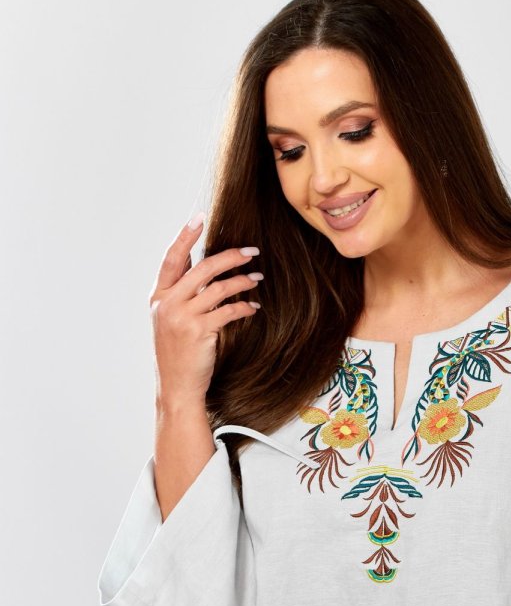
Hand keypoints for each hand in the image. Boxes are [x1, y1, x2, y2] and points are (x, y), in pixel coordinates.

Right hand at [149, 214, 262, 408]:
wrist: (176, 387)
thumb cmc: (177, 354)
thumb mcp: (169, 321)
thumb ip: (180, 295)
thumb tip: (202, 268)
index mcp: (158, 297)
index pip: (171, 258)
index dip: (185, 236)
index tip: (199, 218)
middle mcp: (167, 303)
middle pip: (202, 268)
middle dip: (229, 256)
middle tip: (251, 251)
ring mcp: (182, 317)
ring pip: (218, 287)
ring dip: (241, 281)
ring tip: (257, 279)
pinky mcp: (199, 331)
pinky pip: (228, 311)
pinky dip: (243, 306)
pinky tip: (253, 306)